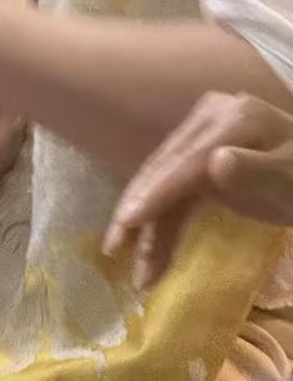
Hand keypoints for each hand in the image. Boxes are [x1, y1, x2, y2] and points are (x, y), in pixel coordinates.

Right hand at [104, 91, 292, 286]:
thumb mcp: (292, 178)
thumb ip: (258, 171)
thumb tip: (216, 162)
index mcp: (233, 119)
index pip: (189, 158)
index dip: (158, 190)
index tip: (129, 219)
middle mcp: (210, 119)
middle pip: (166, 167)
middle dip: (139, 211)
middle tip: (114, 248)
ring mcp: (202, 135)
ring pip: (164, 180)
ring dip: (147, 225)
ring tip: (137, 269)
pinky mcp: (200, 155)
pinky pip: (175, 189)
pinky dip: (162, 221)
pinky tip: (153, 252)